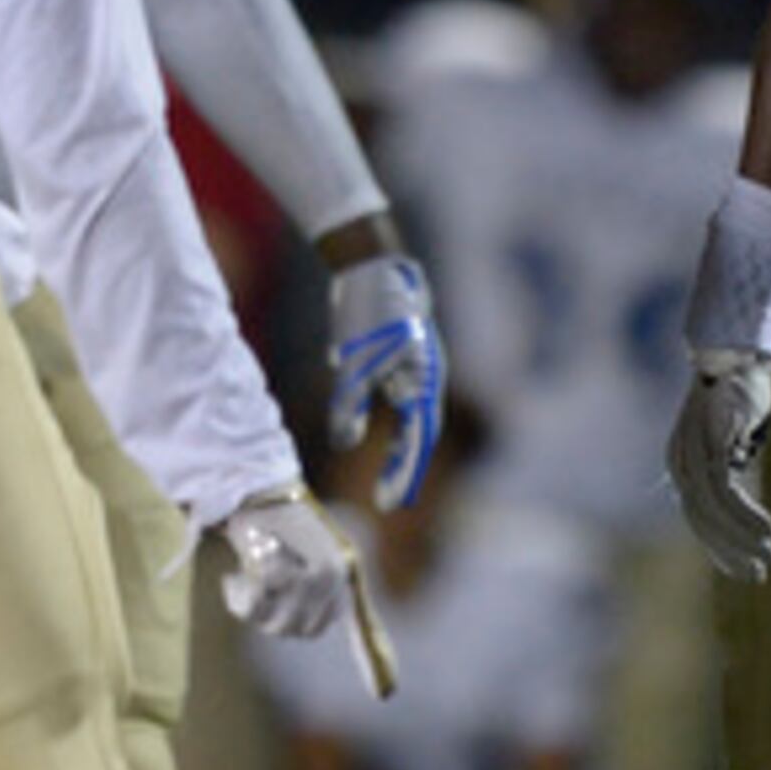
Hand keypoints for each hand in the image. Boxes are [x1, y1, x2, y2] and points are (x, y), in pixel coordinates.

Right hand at [220, 486, 397, 698]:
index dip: (373, 658)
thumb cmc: (276, 524)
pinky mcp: (281, 572)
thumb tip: (308, 628)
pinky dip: (238, 596)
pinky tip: (236, 575)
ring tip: (248, 575)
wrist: (254, 488)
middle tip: (258, 587)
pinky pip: (255, 607)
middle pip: (302, 630)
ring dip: (254, 606)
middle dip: (274, 617)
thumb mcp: (307, 557)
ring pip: (277, 624)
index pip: (363, 623)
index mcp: (347, 571)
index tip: (387, 694)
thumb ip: (315, 595)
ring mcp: (312, 575)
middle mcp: (336, 575)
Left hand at [324, 252, 443, 510]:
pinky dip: (393, 424)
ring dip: (401, 450)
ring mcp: (419, 369)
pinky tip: (370, 436)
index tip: (392, 503)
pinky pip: (402, 402)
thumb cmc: (368, 312)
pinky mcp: (404, 361)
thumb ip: (350, 403)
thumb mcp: (354, 360)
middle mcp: (427, 379)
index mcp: (423, 380)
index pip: (418, 437)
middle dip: (406, 468)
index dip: (405, 472)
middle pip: (421, 434)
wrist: (373, 266)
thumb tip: (343, 443)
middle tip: (390, 502)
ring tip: (386, 481)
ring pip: (412, 420)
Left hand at [669, 346, 770, 581]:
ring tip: (770, 556)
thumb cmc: (739, 394)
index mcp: (684, 466)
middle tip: (761, 574)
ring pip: (712, 512)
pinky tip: (769, 532)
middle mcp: (680, 464)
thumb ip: (733, 467)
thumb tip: (740, 502)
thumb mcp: (734, 439)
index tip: (747, 569)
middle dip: (732, 552)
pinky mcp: (708, 444)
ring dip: (742, 539)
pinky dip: (747, 516)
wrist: (735, 352)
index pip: (699, 519)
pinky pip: (725, 492)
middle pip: (701, 522)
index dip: (722, 548)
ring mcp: (691, 454)